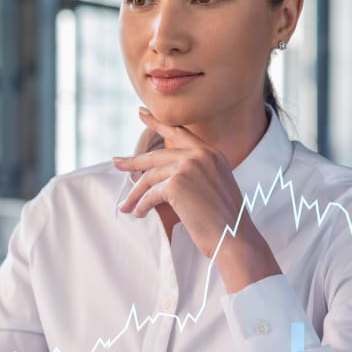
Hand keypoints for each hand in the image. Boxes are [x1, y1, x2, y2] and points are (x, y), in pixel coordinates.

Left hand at [112, 108, 279, 291]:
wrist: (233, 238)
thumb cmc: (224, 221)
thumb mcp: (213, 187)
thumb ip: (195, 174)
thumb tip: (163, 176)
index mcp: (212, 154)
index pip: (180, 133)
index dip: (158, 123)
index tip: (142, 113)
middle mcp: (201, 155)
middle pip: (157, 156)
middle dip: (134, 161)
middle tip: (117, 163)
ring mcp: (189, 167)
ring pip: (150, 177)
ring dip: (136, 194)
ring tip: (126, 206)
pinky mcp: (177, 184)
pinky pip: (151, 194)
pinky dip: (142, 205)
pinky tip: (138, 213)